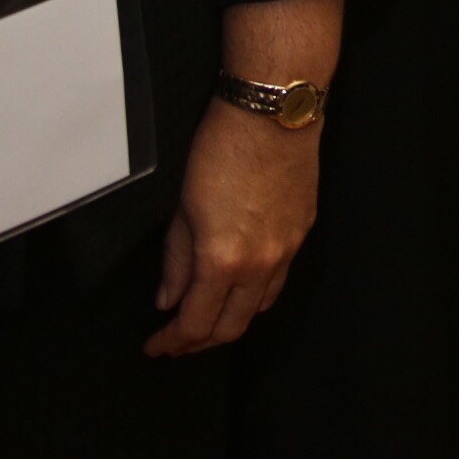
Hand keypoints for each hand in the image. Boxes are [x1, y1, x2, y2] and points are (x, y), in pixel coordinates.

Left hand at [148, 99, 322, 355]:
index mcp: (223, 260)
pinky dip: (253, 294)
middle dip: (200, 342)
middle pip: (232, 328)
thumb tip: (169, 298)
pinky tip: (238, 283)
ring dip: (230, 320)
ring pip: (259, 308)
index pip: (196, 323)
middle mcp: (261, 265)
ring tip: (207, 315)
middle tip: (177, 340)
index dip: (172, 342)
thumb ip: (176, 260)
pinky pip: (278, 280)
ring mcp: (287, 250)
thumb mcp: (182, 207)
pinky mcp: (302, 233)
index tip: (156, 345)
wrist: (273, 114)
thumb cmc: (221, 149)